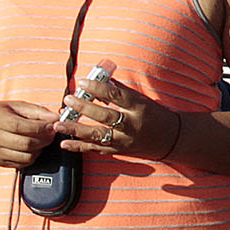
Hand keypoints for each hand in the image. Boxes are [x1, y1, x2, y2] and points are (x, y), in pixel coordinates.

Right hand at [0, 99, 60, 168]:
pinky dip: (32, 157)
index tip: (52, 125)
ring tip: (43, 140)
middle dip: (44, 139)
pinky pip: (22, 164)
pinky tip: (34, 148)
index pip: (21, 127)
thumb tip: (55, 118)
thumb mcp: (13, 106)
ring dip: (40, 149)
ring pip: (25, 156)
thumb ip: (35, 111)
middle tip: (51, 133)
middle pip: (25, 143)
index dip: (40, 127)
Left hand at [55, 60, 181, 159]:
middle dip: (84, 108)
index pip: (116, 96)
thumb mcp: (140, 99)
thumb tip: (99, 78)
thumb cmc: (154, 114)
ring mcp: (125, 140)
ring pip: (98, 135)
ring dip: (76, 130)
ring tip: (58, 124)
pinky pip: (96, 150)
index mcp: (138, 107)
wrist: (170, 139)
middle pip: (105, 116)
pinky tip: (65, 143)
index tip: (83, 82)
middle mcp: (131, 125)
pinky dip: (79, 147)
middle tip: (67, 100)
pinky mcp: (119, 151)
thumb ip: (120, 90)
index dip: (98, 88)